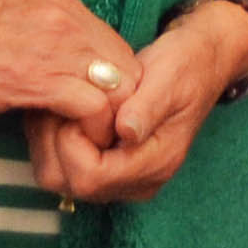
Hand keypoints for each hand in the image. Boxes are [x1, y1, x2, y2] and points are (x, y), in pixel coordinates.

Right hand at [0, 0, 138, 138]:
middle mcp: (65, 17)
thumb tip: (75, 79)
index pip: (117, 47)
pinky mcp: (38, 77)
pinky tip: (68, 146)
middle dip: (120, 108)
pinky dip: (89, 133)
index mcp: (60, 2)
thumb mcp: (12, 31)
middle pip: (128, 66)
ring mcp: (54, 44)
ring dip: (107, 125)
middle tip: (97, 137)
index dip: (115, 87)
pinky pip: (93, 107)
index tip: (94, 115)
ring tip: (84, 145)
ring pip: (119, 88)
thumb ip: (50, 45)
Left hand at [39, 7, 240, 205]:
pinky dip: (54, 141)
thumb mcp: (169, 77)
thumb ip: (147, 107)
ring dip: (50, 142)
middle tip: (63, 103)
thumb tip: (127, 131)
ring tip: (61, 105)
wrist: (197, 62)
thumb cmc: (184, 65)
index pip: (92, 177)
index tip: (78, 106)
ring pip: (61, 179)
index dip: (72, 144)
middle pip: (71, 185)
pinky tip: (62, 112)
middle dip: (55, 143)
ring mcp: (124, 179)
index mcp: (157, 162)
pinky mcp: (111, 168)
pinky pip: (66, 168)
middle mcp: (140, 181)